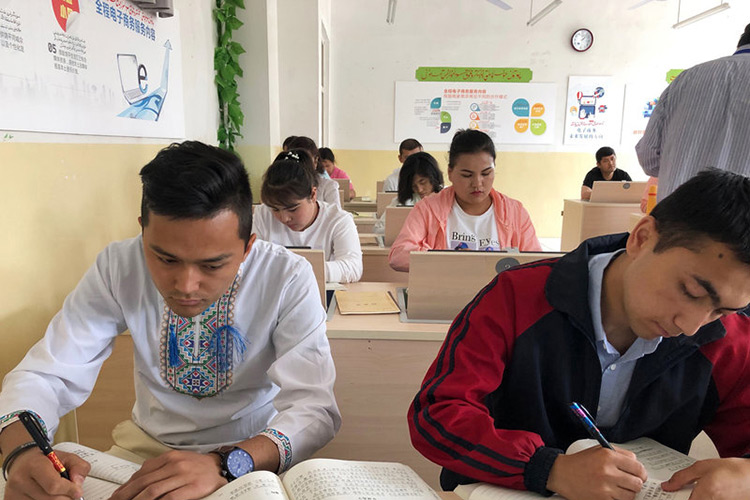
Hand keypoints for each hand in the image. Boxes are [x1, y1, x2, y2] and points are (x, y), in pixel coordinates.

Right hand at [3, 450, 87, 499]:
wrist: (22, 462)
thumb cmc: (44, 460)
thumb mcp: (66, 456)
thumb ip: (78, 467)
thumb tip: (78, 483)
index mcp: (34, 465)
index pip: (54, 485)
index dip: (69, 490)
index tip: (77, 491)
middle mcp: (20, 480)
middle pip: (51, 499)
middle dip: (65, 497)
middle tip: (68, 491)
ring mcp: (14, 494)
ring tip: (54, 490)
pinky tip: (45, 495)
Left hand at [110, 451, 225, 499]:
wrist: (222, 466)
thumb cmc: (198, 467)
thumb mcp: (177, 462)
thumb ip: (159, 469)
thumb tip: (137, 482)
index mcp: (168, 458)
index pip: (141, 474)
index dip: (125, 487)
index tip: (115, 497)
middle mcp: (174, 464)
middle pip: (143, 483)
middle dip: (126, 496)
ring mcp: (183, 475)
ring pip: (153, 491)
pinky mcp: (193, 487)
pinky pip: (170, 497)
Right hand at [547, 445, 646, 499]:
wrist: (561, 474)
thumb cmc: (580, 462)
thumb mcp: (599, 450)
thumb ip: (619, 454)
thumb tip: (636, 463)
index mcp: (608, 456)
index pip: (638, 467)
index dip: (641, 473)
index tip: (640, 475)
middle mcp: (607, 471)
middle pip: (637, 483)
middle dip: (635, 483)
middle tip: (629, 483)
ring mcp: (604, 487)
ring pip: (631, 495)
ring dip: (627, 493)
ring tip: (618, 489)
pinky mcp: (601, 499)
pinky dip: (618, 499)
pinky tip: (611, 494)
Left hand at [662, 458, 749, 499]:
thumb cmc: (733, 470)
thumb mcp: (702, 467)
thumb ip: (682, 477)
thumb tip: (668, 486)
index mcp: (707, 492)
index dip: (677, 498)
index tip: (672, 495)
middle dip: (687, 497)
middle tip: (691, 490)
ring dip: (698, 497)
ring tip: (703, 490)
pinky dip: (706, 498)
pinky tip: (708, 494)